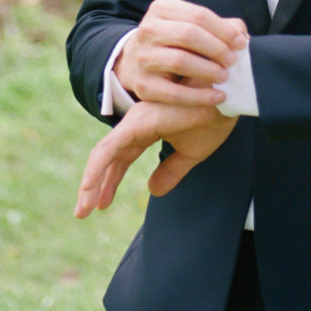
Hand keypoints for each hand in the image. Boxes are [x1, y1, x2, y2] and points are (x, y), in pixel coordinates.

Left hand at [74, 100, 236, 217]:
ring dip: (91, 183)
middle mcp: (137, 123)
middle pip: (109, 157)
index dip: (110, 181)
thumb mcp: (190, 153)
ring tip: (84, 209)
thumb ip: (170, 171)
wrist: (226, 99)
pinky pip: (109, 149)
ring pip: (103, 154)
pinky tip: (89, 187)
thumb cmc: (212, 118)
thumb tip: (153, 191)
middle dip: (95, 185)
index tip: (101, 206)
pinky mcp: (137, 123)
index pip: (121, 158)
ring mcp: (135, 121)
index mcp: (148, 128)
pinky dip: (96, 170)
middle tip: (84, 211)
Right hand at [114, 0, 247, 106]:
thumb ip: (215, 26)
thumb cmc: (173, 40)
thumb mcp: (187, 23)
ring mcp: (143, 57)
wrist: (136, 60)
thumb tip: (241, 35)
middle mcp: (148, 29)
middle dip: (217, 48)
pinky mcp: (143, 85)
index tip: (241, 43)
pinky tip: (218, 96)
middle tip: (233, 60)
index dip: (224, 30)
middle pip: (189, 35)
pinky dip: (200, 96)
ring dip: (209, 70)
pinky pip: (174, 93)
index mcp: (162, 9)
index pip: (199, 15)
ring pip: (181, 61)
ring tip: (225, 76)